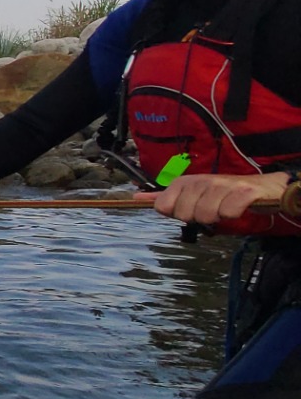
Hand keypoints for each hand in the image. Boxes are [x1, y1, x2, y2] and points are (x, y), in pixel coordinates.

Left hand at [135, 172, 286, 224]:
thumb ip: (166, 197)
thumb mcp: (191, 194)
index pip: (162, 206)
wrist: (262, 187)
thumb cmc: (222, 194)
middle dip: (198, 218)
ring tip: (225, 209)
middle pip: (184, 214)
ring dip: (217, 217)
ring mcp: (223, 184)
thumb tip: (137, 198)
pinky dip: (234, 214)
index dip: (176, 214)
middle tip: (212, 210)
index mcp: (185, 182)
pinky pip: (228, 212)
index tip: (191, 209)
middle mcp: (201, 180)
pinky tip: (239, 208)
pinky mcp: (244, 191)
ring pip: (206, 215)